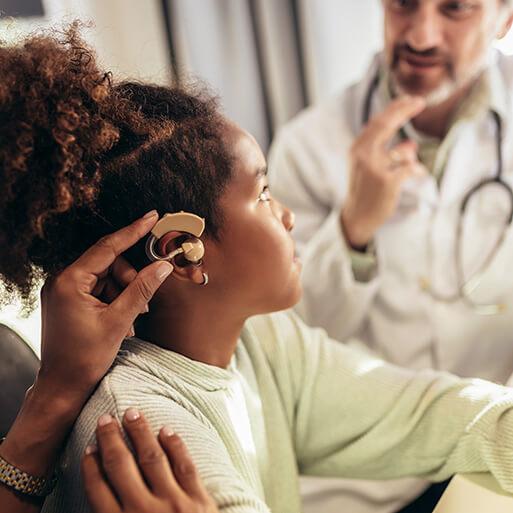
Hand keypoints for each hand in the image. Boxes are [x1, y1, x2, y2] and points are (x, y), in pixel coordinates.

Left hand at [0, 213, 173, 511]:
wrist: (63, 386)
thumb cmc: (85, 358)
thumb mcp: (119, 322)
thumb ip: (141, 289)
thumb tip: (163, 266)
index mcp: (69, 281)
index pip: (107, 247)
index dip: (132, 231)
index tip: (151, 216)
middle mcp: (62, 280)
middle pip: (109, 262)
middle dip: (129, 278)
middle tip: (142, 302)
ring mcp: (64, 290)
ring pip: (107, 275)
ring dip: (124, 291)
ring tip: (129, 317)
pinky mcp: (69, 299)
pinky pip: (99, 287)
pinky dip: (114, 298)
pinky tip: (119, 317)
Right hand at [82, 410, 217, 512]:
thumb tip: (99, 499)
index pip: (98, 490)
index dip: (91, 466)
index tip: (88, 447)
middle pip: (121, 467)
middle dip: (111, 440)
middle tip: (105, 419)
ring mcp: (174, 505)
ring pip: (152, 459)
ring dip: (140, 433)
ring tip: (132, 412)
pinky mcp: (200, 501)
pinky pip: (185, 466)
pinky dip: (175, 446)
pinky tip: (166, 430)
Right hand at [341, 96, 426, 247]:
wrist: (357, 216)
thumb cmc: (366, 189)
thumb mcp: (370, 166)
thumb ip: (387, 152)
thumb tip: (410, 143)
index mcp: (357, 149)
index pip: (377, 121)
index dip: (395, 108)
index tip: (411, 100)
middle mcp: (363, 155)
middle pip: (386, 124)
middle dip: (404, 110)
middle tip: (421, 102)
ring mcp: (375, 168)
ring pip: (404, 150)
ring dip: (410, 157)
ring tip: (406, 167)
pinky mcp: (387, 182)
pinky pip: (411, 168)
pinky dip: (416, 171)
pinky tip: (415, 175)